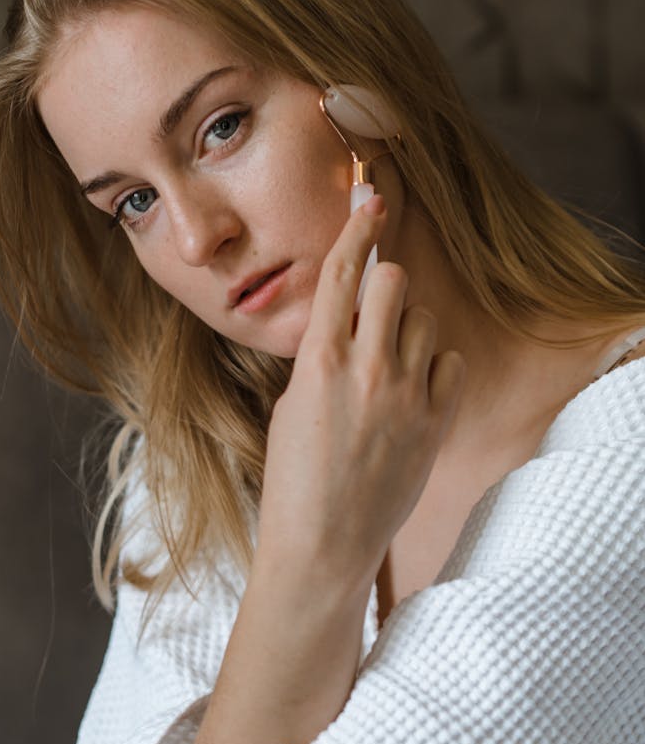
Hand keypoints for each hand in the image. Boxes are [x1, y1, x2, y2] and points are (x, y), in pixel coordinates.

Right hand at [257, 195, 464, 604]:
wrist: (323, 544)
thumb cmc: (294, 477)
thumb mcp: (293, 404)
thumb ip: (324, 356)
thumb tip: (350, 321)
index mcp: (320, 361)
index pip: (342, 274)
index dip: (357, 229)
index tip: (371, 199)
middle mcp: (368, 370)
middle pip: (395, 281)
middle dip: (384, 286)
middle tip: (375, 312)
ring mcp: (407, 396)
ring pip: (424, 320)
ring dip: (408, 330)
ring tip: (389, 368)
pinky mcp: (435, 423)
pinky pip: (449, 362)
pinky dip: (434, 367)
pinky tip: (414, 391)